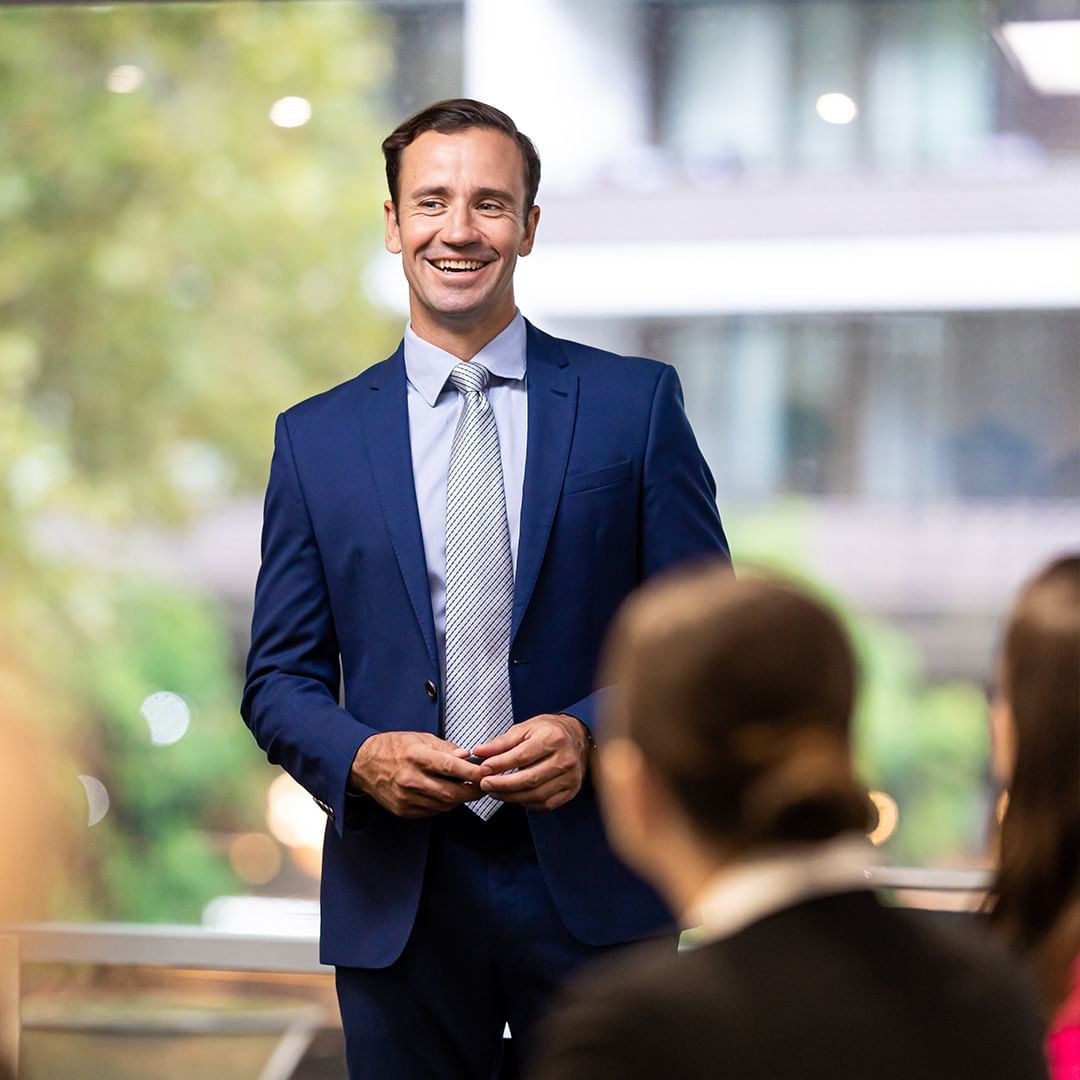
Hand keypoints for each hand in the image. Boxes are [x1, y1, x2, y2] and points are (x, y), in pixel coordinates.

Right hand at [349, 731, 486, 817]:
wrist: (363, 764)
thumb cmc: (393, 747)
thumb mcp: (420, 738)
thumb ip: (445, 748)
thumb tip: (467, 755)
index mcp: (416, 756)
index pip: (450, 767)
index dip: (472, 772)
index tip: (486, 773)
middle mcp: (410, 779)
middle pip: (450, 793)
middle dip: (472, 792)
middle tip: (483, 786)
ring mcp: (406, 797)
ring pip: (444, 804)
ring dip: (459, 798)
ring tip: (464, 788)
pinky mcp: (403, 810)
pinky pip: (432, 811)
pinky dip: (443, 804)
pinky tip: (444, 793)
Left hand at [472, 714, 590, 810]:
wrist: (577, 737)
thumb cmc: (549, 731)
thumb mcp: (525, 728)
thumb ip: (502, 742)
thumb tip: (480, 752)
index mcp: (553, 738)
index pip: (522, 756)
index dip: (500, 765)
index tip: (483, 769)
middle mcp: (565, 759)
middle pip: (529, 779)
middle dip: (503, 785)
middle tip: (485, 784)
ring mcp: (570, 777)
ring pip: (536, 795)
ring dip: (511, 796)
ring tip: (495, 791)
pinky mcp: (571, 790)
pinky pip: (546, 804)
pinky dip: (527, 802)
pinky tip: (515, 796)